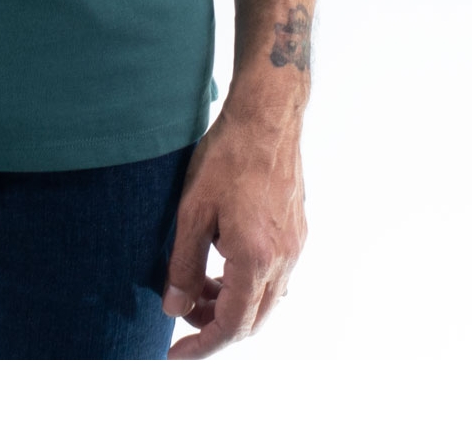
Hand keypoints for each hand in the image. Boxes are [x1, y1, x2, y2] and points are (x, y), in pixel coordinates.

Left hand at [161, 101, 305, 359]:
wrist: (267, 116)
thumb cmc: (227, 157)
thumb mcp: (192, 211)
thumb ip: (182, 265)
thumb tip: (174, 309)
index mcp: (256, 259)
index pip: (231, 326)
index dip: (201, 346)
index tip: (175, 356)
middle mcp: (283, 260)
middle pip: (252, 320)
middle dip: (214, 326)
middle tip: (181, 315)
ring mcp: (295, 246)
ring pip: (264, 298)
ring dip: (231, 303)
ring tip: (196, 286)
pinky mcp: (297, 230)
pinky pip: (274, 275)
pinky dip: (246, 281)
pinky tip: (222, 261)